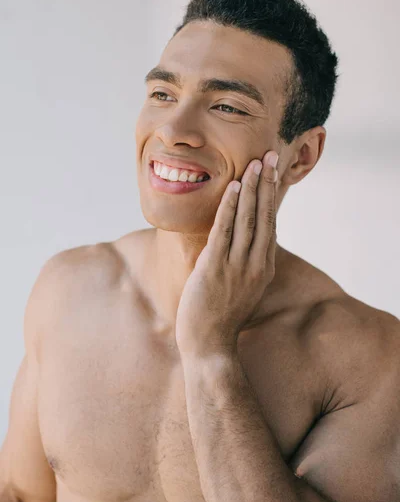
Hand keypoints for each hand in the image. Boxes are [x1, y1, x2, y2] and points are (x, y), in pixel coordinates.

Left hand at [175, 150, 278, 357]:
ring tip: (255, 164)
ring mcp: (237, 266)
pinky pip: (225, 231)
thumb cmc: (222, 317)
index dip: (271, 196)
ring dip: (252, 189)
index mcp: (263, 267)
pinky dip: (231, 207)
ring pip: (248, 219)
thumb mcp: (243, 288)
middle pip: (264, 216)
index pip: (270, 224)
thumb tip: (243, 244)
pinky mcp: (216, 268)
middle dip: (267, 184)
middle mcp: (255, 264)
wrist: (210, 345)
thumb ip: (246, 265)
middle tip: (270, 156)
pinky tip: (234, 188)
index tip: (273, 173)